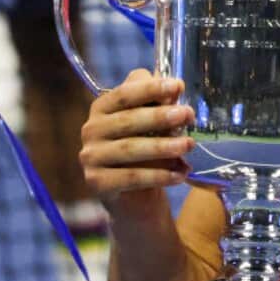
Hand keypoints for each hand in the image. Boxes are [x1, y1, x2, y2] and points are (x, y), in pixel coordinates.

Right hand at [79, 68, 194, 210]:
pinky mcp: (97, 182)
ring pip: (130, 148)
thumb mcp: (153, 122)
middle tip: (188, 115)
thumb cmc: (146, 147)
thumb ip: (160, 102)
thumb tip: (176, 88)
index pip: (125, 94)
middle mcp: (92, 129)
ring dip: (163, 146)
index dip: (151, 88)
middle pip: (128, 120)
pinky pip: (131, 177)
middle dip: (161, 116)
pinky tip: (180, 174)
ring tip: (188, 145)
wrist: (134, 194)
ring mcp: (91, 157)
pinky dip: (159, 175)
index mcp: (103, 107)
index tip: (178, 86)